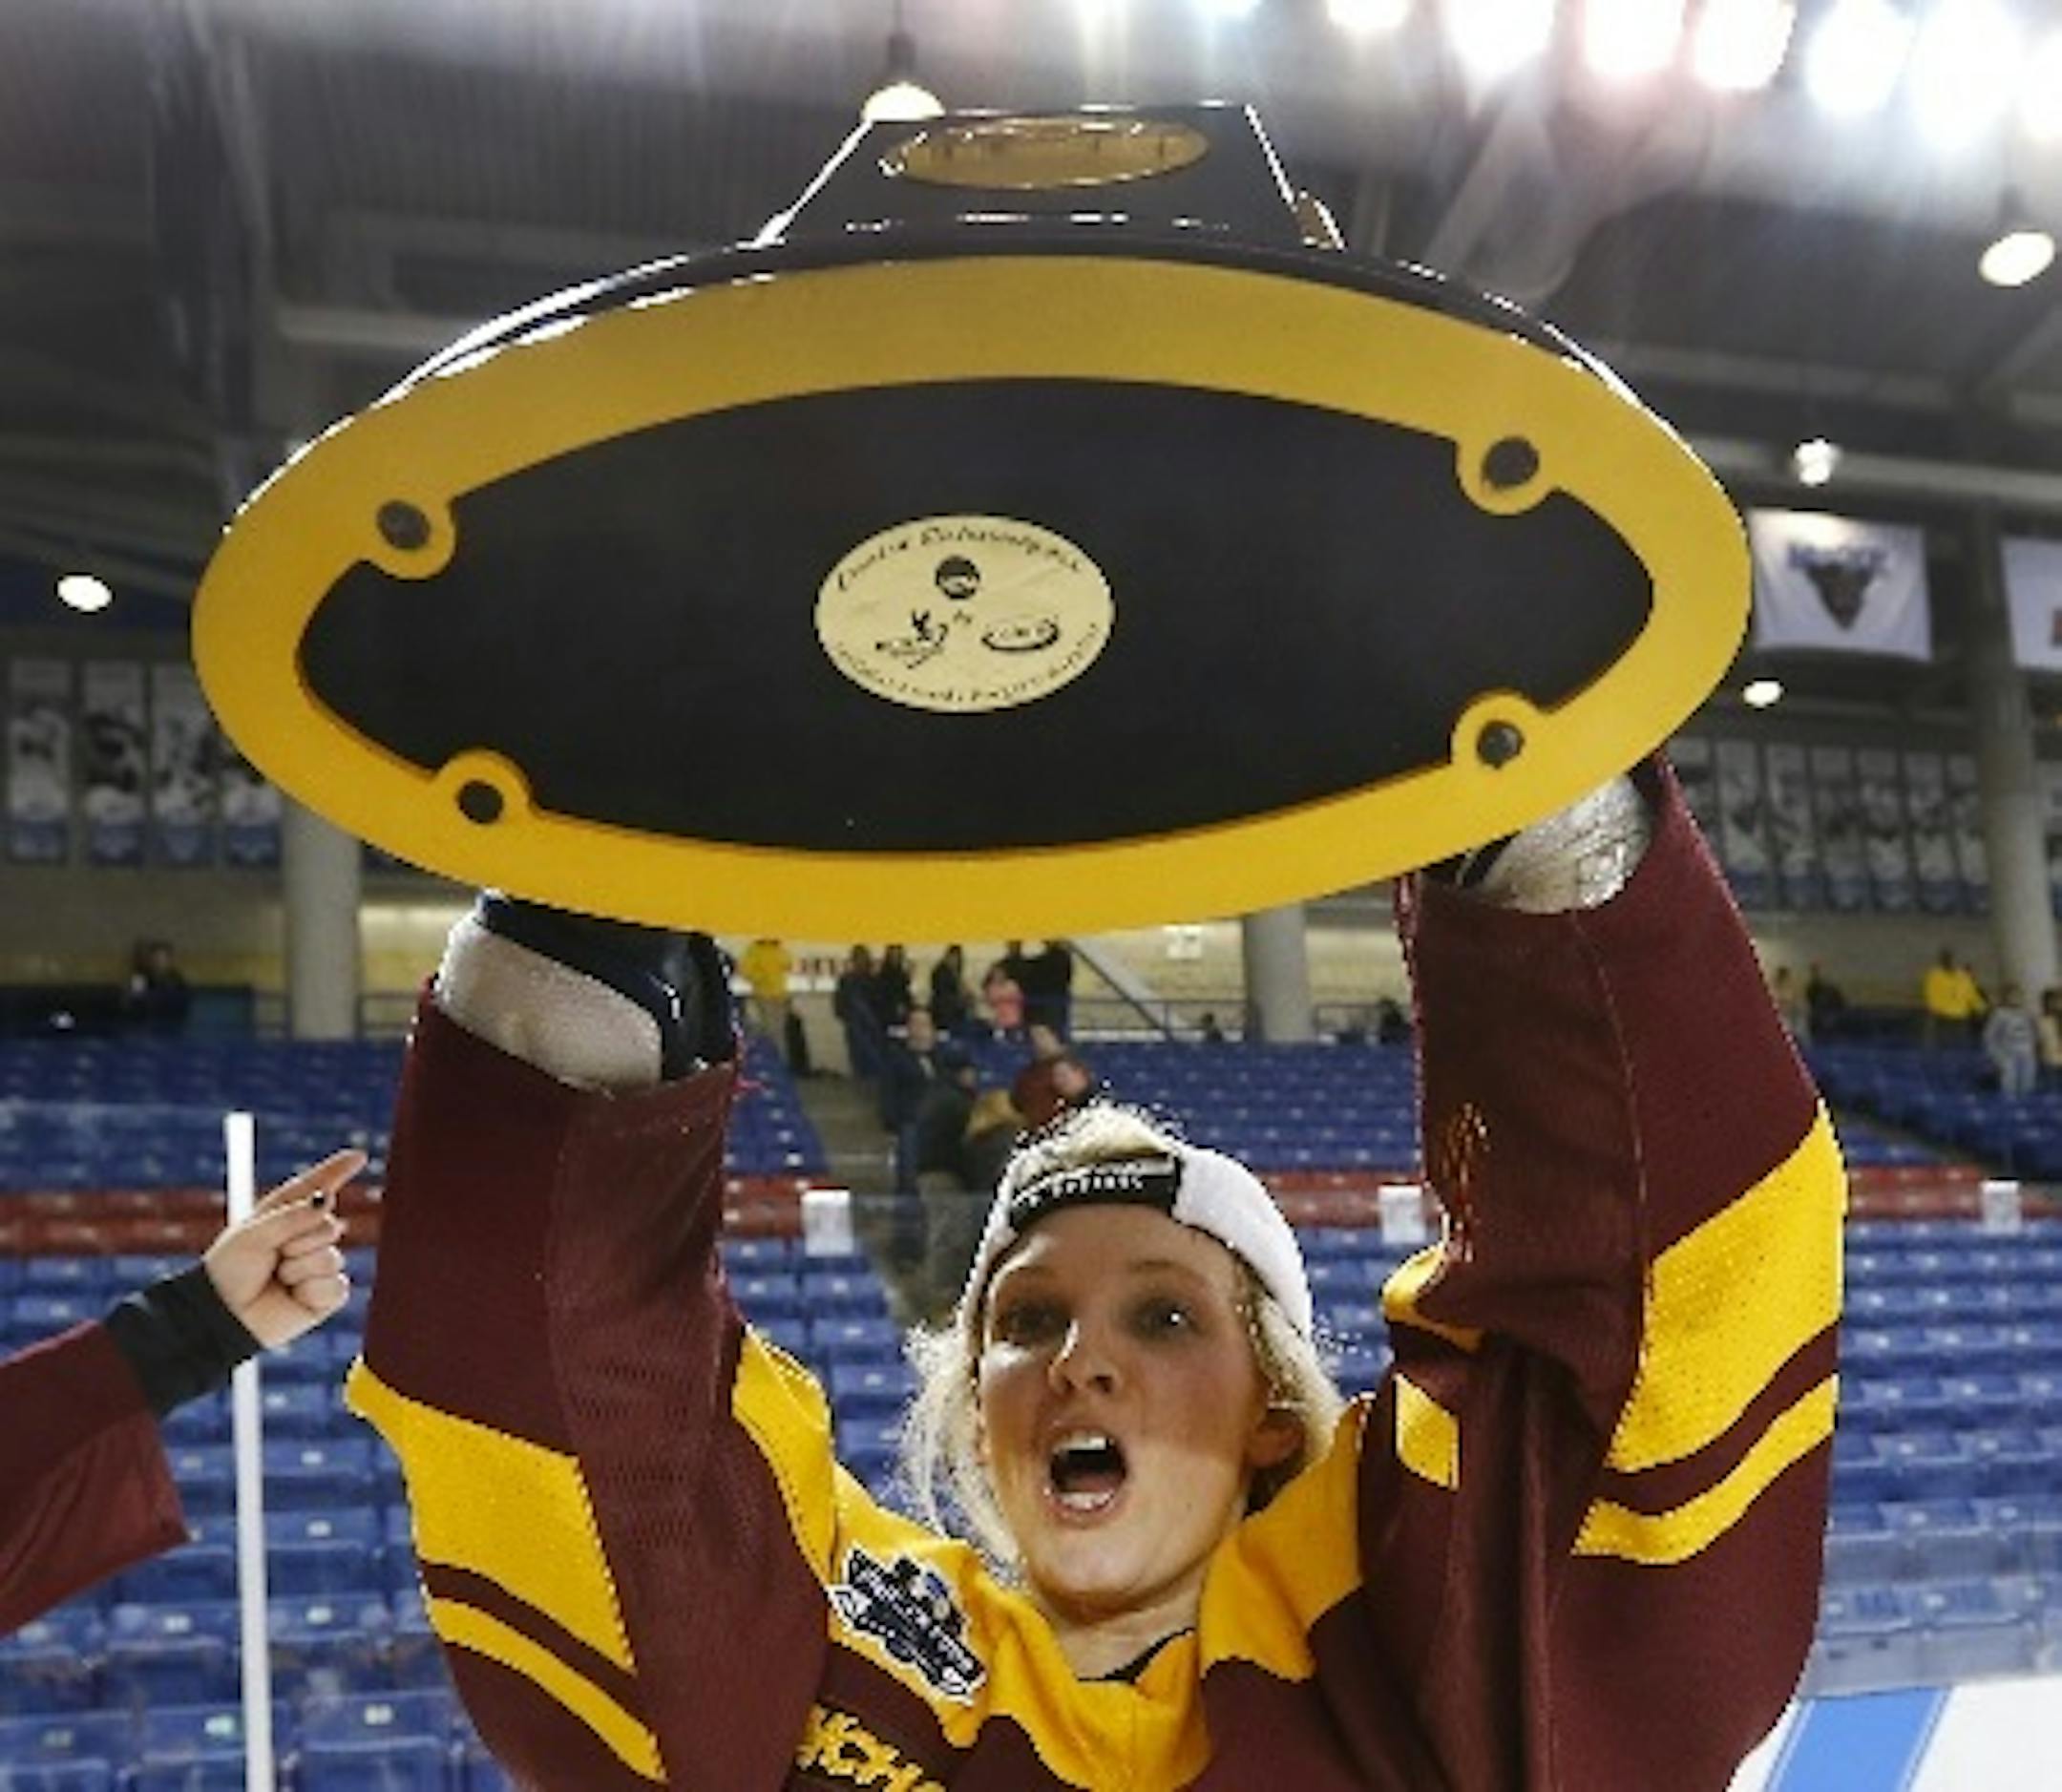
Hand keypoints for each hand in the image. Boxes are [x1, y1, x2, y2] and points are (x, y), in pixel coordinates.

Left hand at [203, 1150, 364, 1349]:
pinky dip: (312, 1290)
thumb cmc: (230, 1270)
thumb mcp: (256, 1233)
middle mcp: (308, 1237)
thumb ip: (293, 1215)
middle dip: (300, 1241)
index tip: (358, 1156)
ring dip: (299, 1269)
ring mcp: (319, 1266)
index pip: (319, 1188)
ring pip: (331, 1257)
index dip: (339, 1170)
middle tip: (273, 1257)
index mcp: (288, 1215)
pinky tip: (294, 1296)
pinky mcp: (326, 1295)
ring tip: (278, 1280)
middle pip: (330, 1226)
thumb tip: (328, 1199)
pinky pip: (337, 1285)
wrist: (222, 1314)